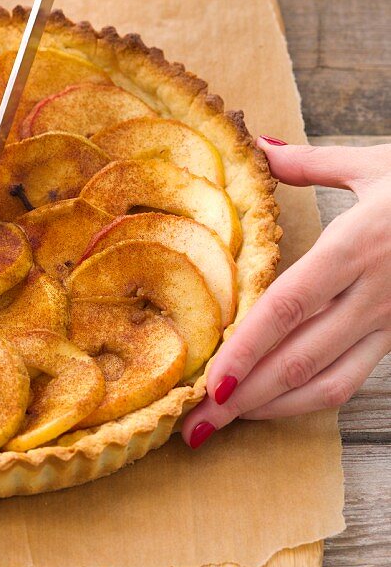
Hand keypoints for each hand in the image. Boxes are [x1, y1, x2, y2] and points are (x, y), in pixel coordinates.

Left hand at [182, 139, 390, 448]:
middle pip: (299, 358)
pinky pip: (352, 380)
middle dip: (243, 396)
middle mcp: (373, 294)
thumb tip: (259, 144)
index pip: (289, 307)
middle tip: (195, 422)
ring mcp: (390, 322)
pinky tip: (272, 406)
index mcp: (356, 248)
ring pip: (327, 382)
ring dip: (272, 408)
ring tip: (223, 423)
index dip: (247, 348)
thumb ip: (308, 164)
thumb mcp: (372, 165)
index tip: (210, 380)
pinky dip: (307, 400)